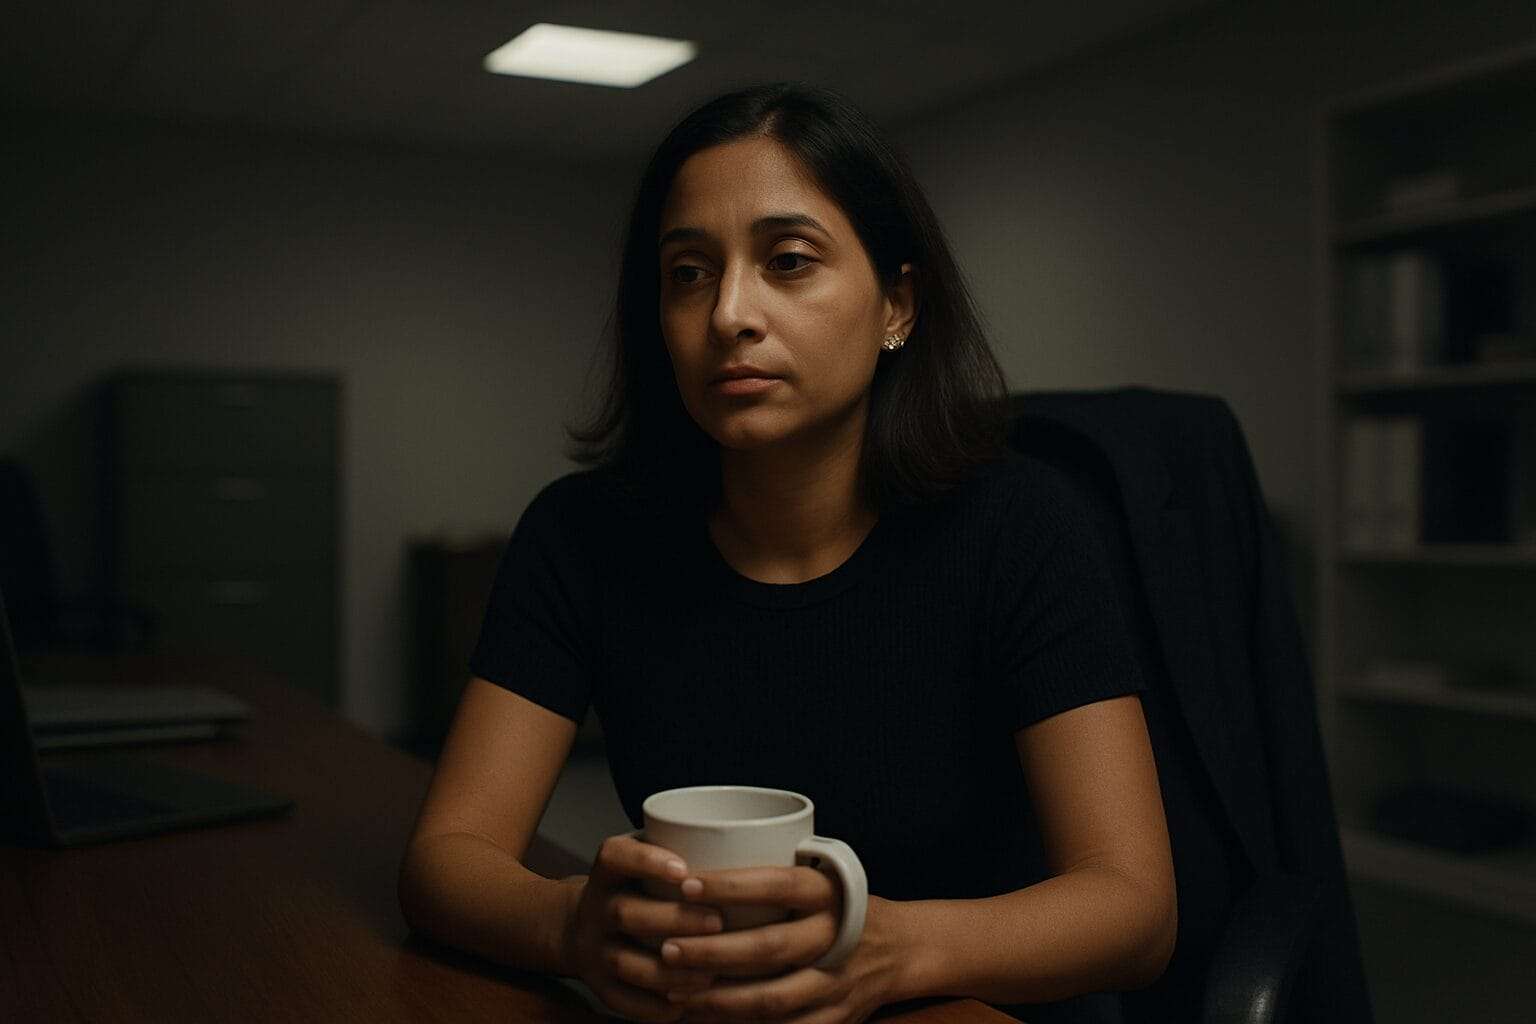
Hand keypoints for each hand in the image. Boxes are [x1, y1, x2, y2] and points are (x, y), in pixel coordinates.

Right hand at [561, 833, 725, 1022]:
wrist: (584, 927)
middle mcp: (594, 908)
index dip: (646, 861)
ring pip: (624, 963)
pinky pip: (622, 1001)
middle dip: (674, 920)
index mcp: (608, 872)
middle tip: (718, 922)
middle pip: (625, 913)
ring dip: (670, 971)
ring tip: (711, 972)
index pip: (615, 856)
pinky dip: (654, 1007)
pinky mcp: (597, 986)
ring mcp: (593, 949)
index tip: (684, 869)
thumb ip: (685, 851)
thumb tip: (758, 844)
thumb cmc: (639, 888)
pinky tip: (688, 1004)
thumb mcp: (648, 860)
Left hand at [660, 866, 907, 1023]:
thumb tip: (697, 872)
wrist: (904, 948)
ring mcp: (837, 983)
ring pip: (772, 998)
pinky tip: (706, 1020)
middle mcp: (836, 937)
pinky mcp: (836, 1019)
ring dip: (719, 999)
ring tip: (676, 991)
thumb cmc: (842, 905)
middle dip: (713, 952)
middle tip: (667, 948)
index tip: (687, 884)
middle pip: (770, 948)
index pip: (779, 884)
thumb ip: (775, 880)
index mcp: (830, 893)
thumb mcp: (822, 878)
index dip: (732, 884)